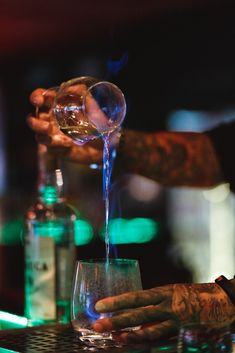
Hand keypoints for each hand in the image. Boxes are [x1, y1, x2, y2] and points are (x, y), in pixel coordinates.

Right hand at [27, 88, 119, 164]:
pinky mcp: (57, 149)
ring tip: (60, 139)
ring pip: (38, 136)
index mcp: (57, 106)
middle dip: (35, 123)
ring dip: (44, 137)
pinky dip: (58, 147)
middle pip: (33, 119)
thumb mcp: (92, 105)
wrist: (107, 143)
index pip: (40, 98)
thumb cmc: (99, 122)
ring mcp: (53, 135)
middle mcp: (52, 120)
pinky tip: (69, 146)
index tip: (39, 101)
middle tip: (48, 126)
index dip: (36, 97)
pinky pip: (50, 149)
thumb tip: (65, 86)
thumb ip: (81, 92)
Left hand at [93, 283, 234, 342]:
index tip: (100, 306)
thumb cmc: (196, 295)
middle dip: (116, 318)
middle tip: (97, 323)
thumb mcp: (173, 293)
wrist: (222, 300)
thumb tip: (138, 314)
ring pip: (148, 329)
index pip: (135, 297)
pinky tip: (134, 343)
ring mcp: (175, 319)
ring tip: (112, 338)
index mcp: (163, 291)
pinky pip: (163, 340)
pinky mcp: (183, 331)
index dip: (117, 302)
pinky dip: (148, 342)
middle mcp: (167, 304)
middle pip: (137, 312)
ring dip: (128, 334)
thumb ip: (156, 303)